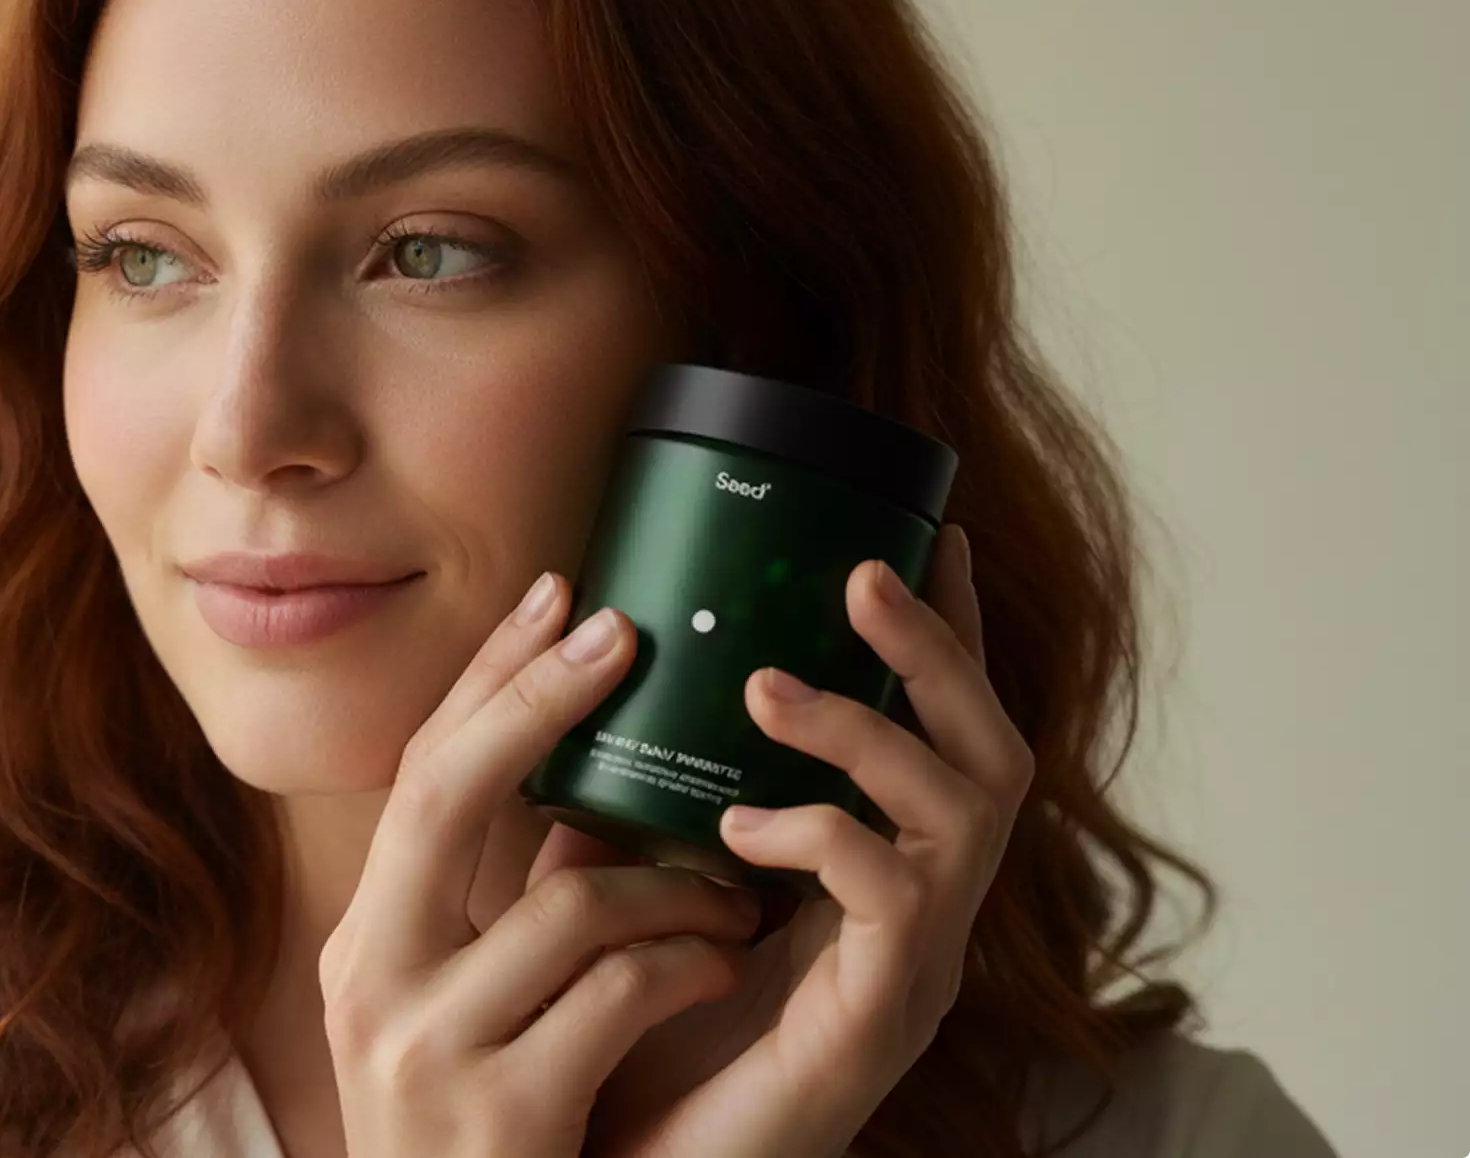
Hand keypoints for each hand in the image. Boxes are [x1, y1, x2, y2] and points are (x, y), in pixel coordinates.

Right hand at [319, 570, 764, 1157]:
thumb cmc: (494, 1139)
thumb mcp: (470, 1012)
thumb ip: (511, 907)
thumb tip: (589, 782)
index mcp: (365, 947)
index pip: (419, 778)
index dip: (489, 679)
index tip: (560, 592)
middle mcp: (371, 985)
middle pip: (445, 794)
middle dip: (538, 697)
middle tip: (627, 627)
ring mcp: (427, 1052)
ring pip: (568, 903)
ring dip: (672, 887)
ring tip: (733, 901)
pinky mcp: (504, 1115)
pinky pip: (620, 993)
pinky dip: (687, 964)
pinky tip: (723, 965)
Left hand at [564, 523, 1029, 1157]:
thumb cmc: (641, 1033)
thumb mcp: (628, 889)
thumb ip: (626, 801)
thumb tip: (572, 680)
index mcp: (877, 868)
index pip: (939, 730)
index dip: (942, 635)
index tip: (924, 533)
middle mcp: (920, 909)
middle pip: (994, 753)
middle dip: (935, 653)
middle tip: (862, 575)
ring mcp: (915, 965)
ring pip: (966, 811)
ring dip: (867, 730)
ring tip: (765, 689)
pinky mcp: (882, 1020)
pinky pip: (895, 902)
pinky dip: (823, 838)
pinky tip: (741, 827)